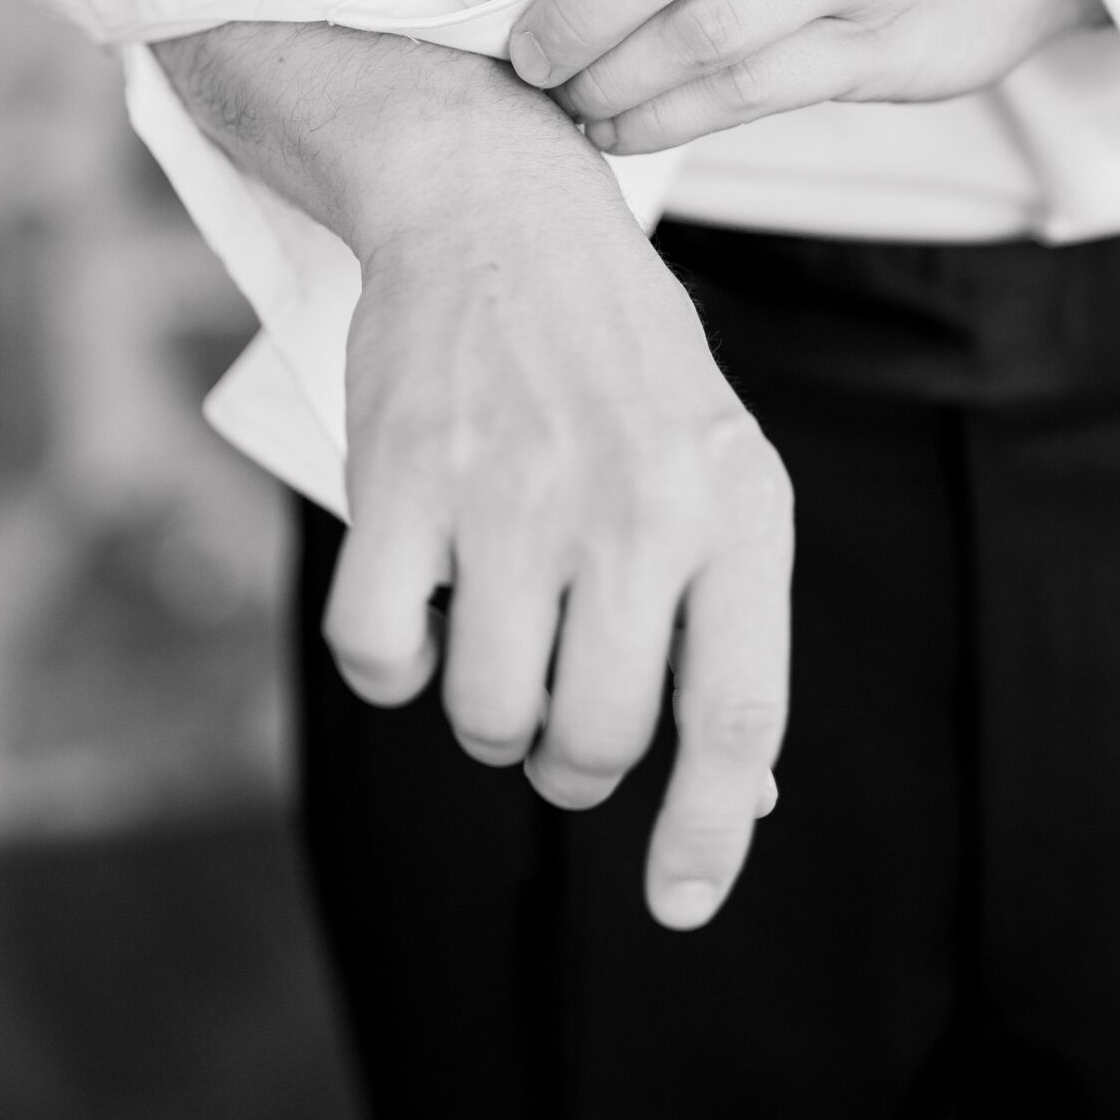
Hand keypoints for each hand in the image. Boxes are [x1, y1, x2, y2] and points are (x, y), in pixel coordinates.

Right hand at [155, 24, 792, 929]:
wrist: (500, 212)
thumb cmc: (620, 366)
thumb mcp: (715, 466)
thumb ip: (726, 623)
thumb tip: (740, 810)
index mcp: (733, 506)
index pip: (738, 715)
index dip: (706, 833)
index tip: (676, 907)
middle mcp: (636, 506)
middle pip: (594, 740)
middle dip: (567, 758)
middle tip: (556, 704)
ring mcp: (515, 493)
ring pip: (483, 715)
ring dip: (481, 705)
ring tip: (497, 619)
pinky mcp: (404, 481)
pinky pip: (380, 660)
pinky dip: (389, 655)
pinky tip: (418, 585)